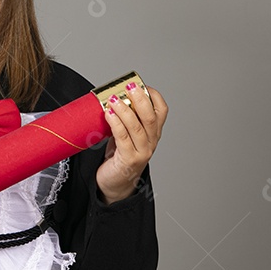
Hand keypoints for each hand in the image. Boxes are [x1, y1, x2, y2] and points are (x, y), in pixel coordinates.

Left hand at [96, 84, 167, 204]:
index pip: (161, 111)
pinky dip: (116, 123)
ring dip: (124, 109)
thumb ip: (124, 119)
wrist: (114, 184)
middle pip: (150, 116)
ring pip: (136, 126)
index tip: (140, 85)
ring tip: (113, 99)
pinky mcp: (129, 159)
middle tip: (128, 86)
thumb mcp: (125, 134)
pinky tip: (108, 114)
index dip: (153, 96)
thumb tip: (111, 97)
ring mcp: (142, 151)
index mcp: (153, 133)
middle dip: (139, 98)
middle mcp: (151, 141)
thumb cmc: (118, 157)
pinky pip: (123, 137)